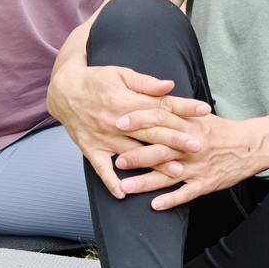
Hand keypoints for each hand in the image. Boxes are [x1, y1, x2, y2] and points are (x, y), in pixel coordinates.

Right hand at [48, 62, 211, 198]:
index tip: (204, 111)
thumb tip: (169, 85)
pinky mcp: (91, 149)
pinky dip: (111, 182)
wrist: (63, 91)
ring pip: (134, 154)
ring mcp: (104, 138)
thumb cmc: (96, 80)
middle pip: (152, 133)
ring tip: (175, 173)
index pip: (161, 107)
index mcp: (127, 102)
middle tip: (199, 148)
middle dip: (176, 141)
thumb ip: (145, 82)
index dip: (184, 108)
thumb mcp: (121, 74)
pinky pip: (102, 169)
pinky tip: (124, 193)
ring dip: (154, 165)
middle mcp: (118, 123)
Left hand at [114, 113, 268, 208]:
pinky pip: (186, 193)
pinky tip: (155, 205)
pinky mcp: (206, 183)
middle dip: (138, 155)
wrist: (252, 146)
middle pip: (161, 149)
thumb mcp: (201, 116)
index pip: (161, 119)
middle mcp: (191, 146)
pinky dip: (171, 199)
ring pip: (169, 174)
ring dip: (146, 182)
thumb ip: (177, 111)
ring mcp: (198, 166)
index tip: (120, 122)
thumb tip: (153, 101)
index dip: (140, 120)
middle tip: (117, 160)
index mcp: (190, 126)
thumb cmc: (223, 131)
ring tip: (125, 187)